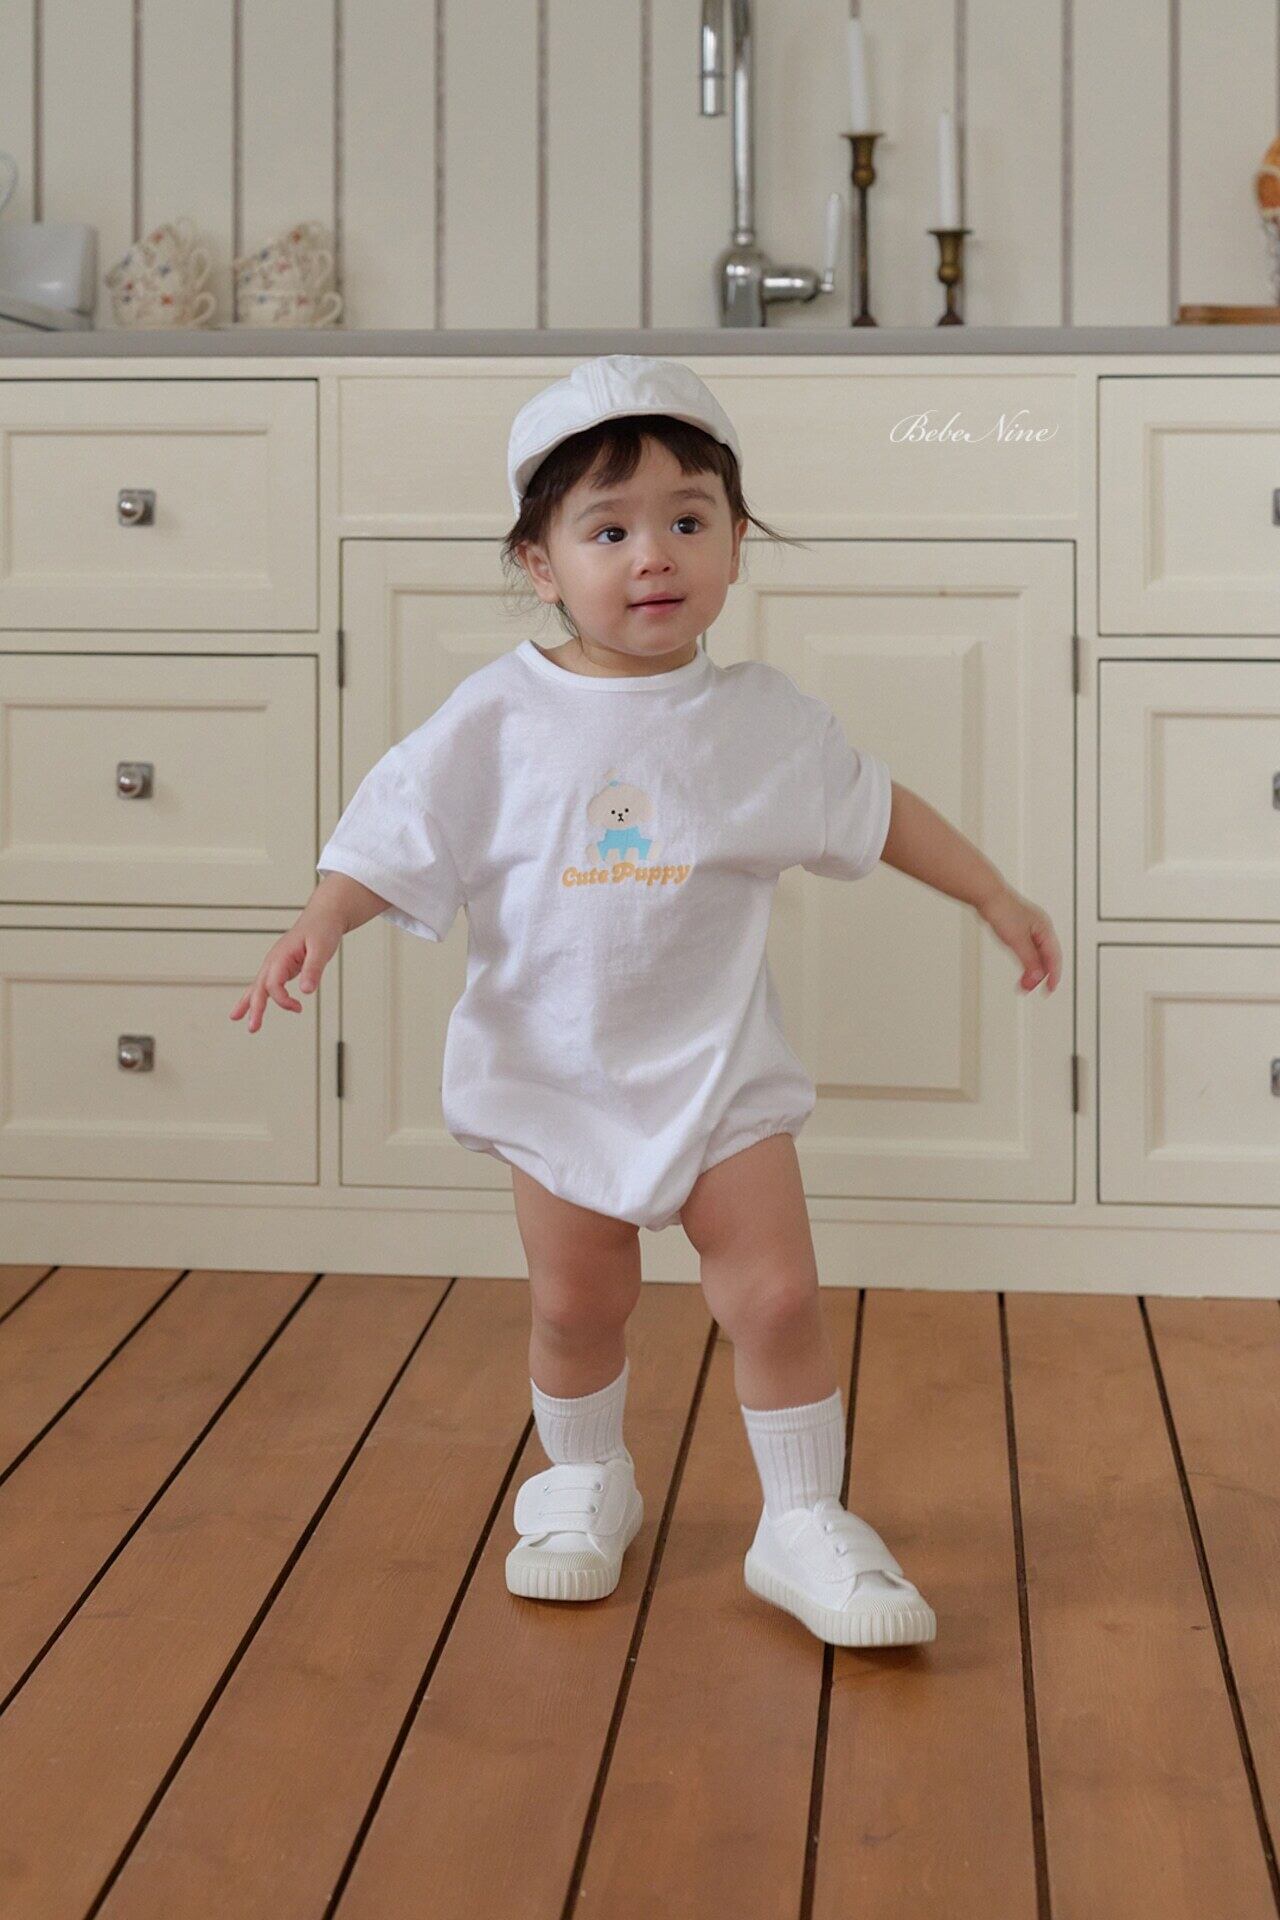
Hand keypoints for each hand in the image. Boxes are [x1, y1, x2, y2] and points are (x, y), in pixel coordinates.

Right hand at [229, 913, 341, 1032]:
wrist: (323, 917)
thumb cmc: (322, 930)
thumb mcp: (322, 949)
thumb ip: (313, 970)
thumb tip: (306, 991)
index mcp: (281, 956)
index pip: (273, 984)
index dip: (282, 1000)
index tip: (299, 1008)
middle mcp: (274, 960)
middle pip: (259, 987)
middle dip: (254, 1008)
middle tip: (252, 1028)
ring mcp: (276, 964)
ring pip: (258, 985)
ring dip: (249, 1003)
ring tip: (235, 1018)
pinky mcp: (282, 967)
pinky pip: (267, 984)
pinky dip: (258, 996)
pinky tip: (252, 1007)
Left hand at [978, 883, 1061, 994]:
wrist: (987, 895)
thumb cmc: (1003, 910)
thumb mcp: (1017, 941)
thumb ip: (1029, 960)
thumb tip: (1038, 977)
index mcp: (1045, 929)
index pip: (1055, 958)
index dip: (1053, 976)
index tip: (1049, 990)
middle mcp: (1041, 929)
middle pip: (1046, 958)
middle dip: (1039, 976)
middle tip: (1028, 989)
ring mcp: (1030, 929)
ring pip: (1037, 955)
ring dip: (1031, 971)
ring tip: (1022, 983)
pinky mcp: (1019, 929)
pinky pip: (1028, 950)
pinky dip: (1025, 962)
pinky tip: (1021, 968)